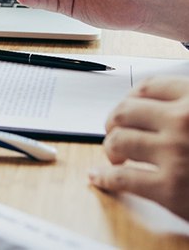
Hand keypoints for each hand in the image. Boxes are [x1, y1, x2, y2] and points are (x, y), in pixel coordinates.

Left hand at [89, 76, 188, 220]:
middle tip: (112, 129)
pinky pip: (123, 178)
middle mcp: (183, 122)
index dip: (130, 97)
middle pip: (125, 111)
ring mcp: (174, 154)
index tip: (126, 105)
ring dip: (110, 147)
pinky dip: (104, 177)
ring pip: (118, 141)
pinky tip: (97, 177)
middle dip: (113, 120)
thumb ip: (187, 105)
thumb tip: (156, 101)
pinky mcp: (171, 189)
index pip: (148, 87)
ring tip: (114, 154)